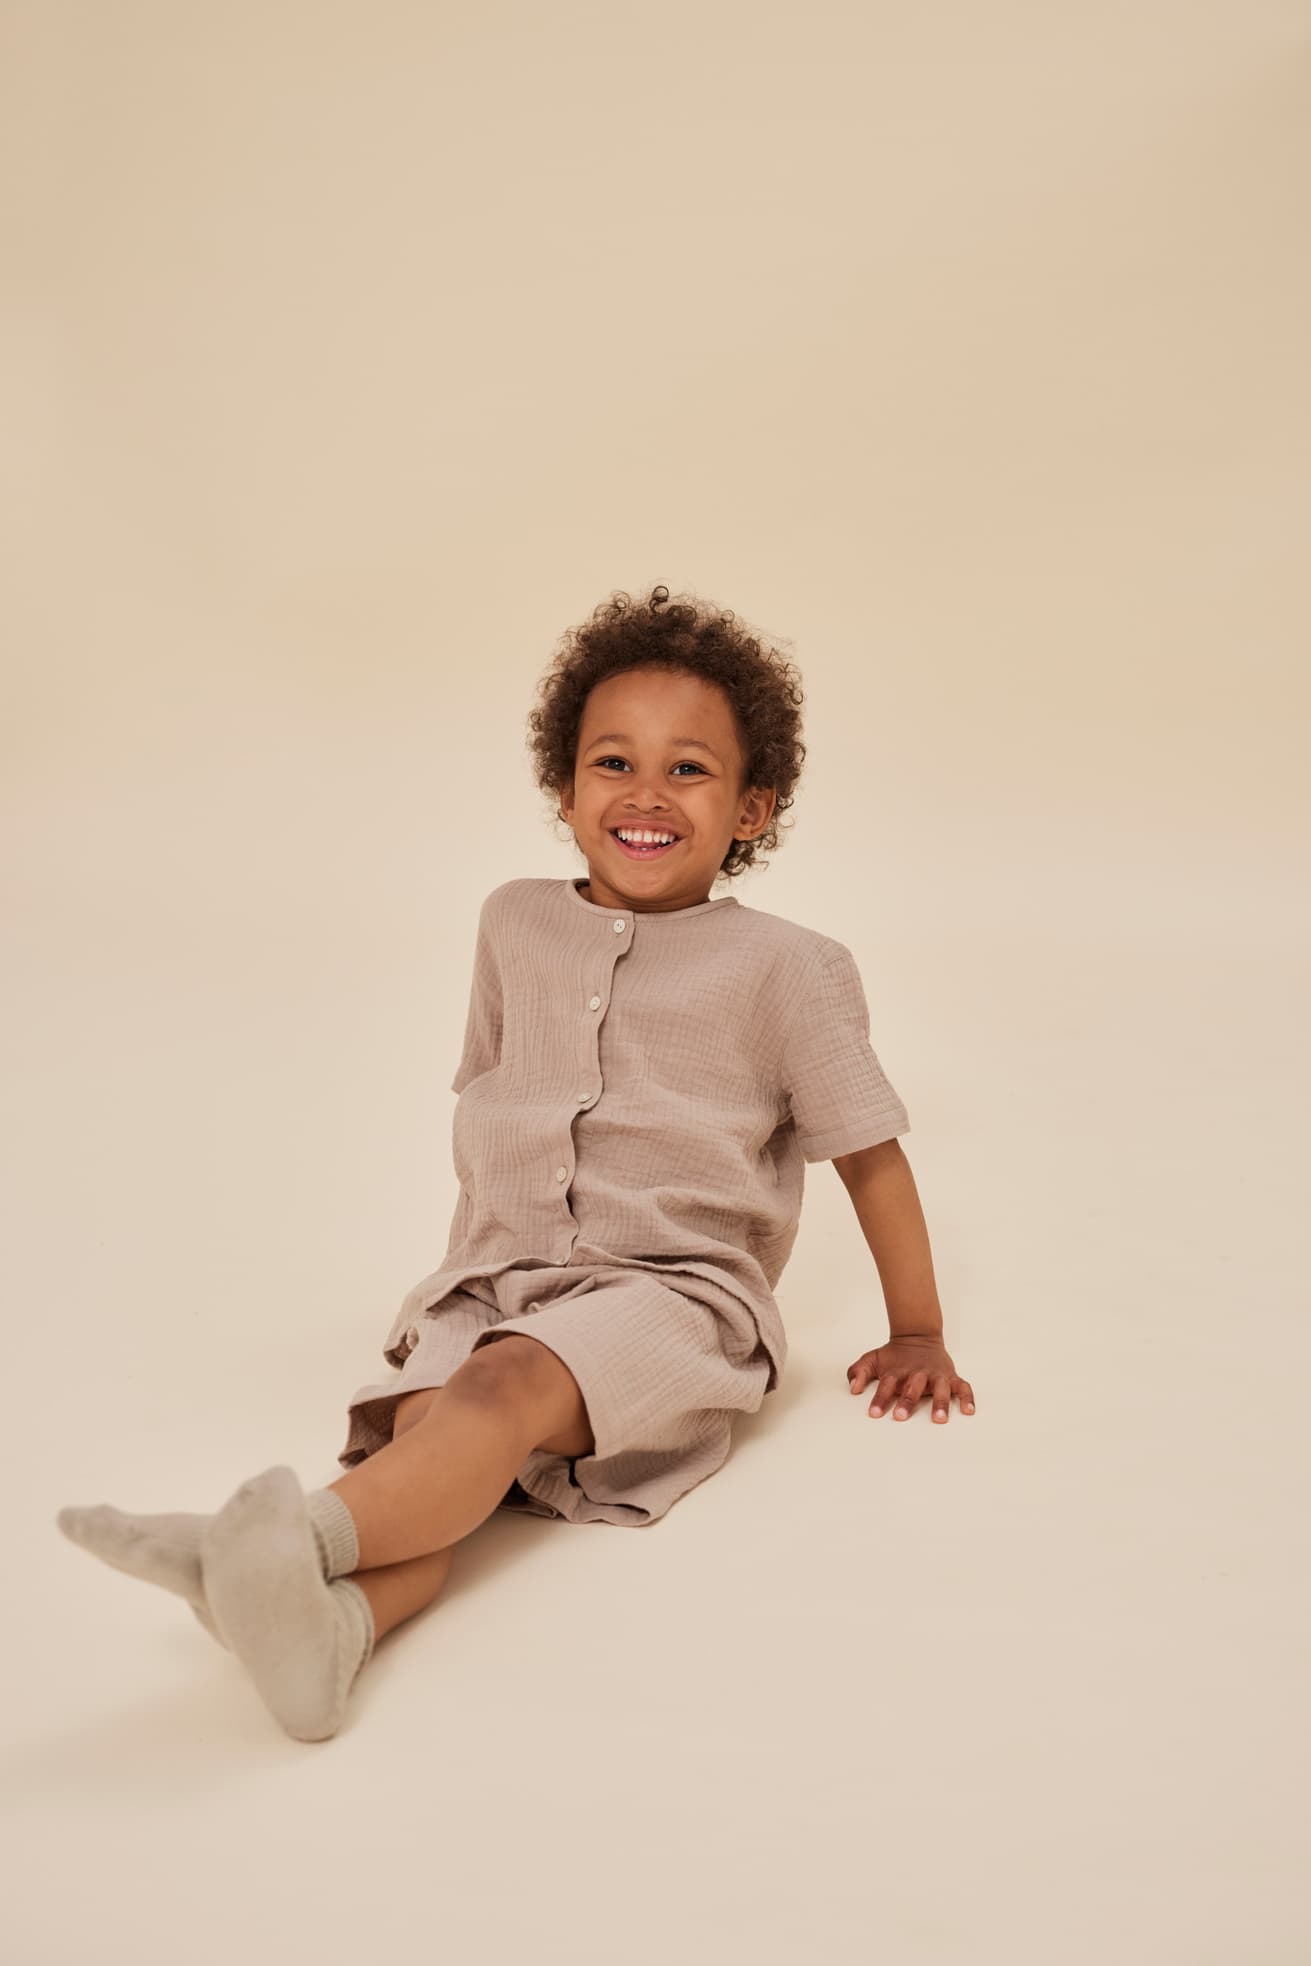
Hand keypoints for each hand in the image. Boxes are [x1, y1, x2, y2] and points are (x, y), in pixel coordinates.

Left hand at [847, 1334, 974, 1423]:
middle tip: (901, 1417)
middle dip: (907, 1401)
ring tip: (939, 1419)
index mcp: (898, 1371)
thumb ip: (859, 1372)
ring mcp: (936, 1375)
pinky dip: (967, 1398)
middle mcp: (918, 1373)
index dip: (880, 1399)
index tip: (874, 1414)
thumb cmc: (894, 1355)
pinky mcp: (951, 1376)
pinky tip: (968, 1411)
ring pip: (940, 1388)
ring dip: (940, 1403)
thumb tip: (853, 1389)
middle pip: (912, 1387)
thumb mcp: (872, 1359)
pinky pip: (963, 1387)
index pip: (887, 1384)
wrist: (917, 1335)